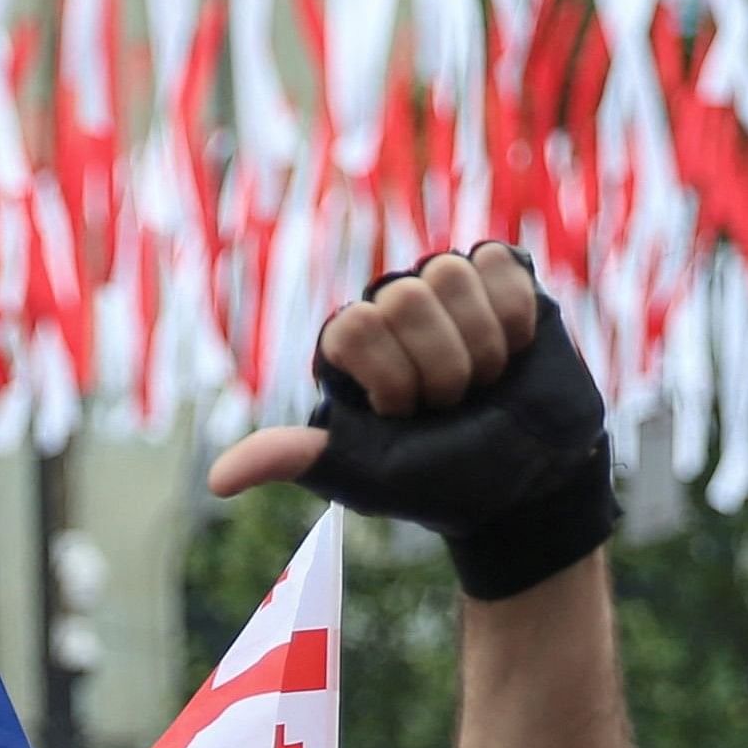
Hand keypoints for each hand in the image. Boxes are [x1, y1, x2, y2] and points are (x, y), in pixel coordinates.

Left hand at [208, 243, 612, 600]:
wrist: (529, 484)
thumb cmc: (444, 480)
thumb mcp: (366, 475)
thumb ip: (297, 458)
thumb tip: (218, 480)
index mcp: (352, 345)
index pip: (355, 324)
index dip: (394, 378)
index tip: (408, 417)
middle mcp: (392, 308)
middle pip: (405, 296)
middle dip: (443, 368)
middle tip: (455, 405)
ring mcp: (445, 290)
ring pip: (451, 272)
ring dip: (482, 347)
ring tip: (488, 381)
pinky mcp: (498, 279)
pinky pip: (497, 264)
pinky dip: (515, 316)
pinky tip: (517, 350)